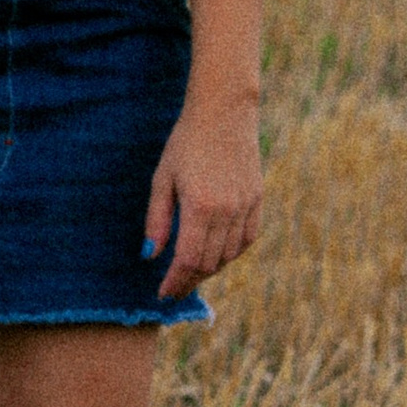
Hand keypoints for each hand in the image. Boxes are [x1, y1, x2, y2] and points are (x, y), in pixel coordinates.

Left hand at [143, 89, 261, 299]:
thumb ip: (157, 220)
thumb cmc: (185, 143)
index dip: (175, 281)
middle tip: (174, 288)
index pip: (189, 260)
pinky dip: (231, 253)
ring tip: (191, 272)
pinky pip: (247, 239)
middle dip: (190, 280)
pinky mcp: (257, 199)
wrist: (223, 113)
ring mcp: (246, 206)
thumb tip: (149, 256)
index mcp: (201, 207)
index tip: (163, 293)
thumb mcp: (162, 179)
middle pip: (210, 263)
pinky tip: (216, 254)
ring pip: (230, 255)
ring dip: (210, 269)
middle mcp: (228, 211)